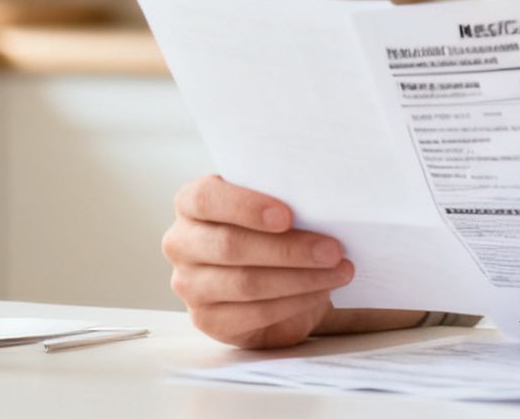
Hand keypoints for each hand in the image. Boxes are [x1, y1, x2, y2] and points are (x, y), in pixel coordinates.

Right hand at [162, 174, 355, 347]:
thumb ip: (280, 200)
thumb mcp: (269, 206)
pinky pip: (253, 314)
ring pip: (245, 283)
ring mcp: (189, 285)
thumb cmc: (268, 229)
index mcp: (190, 203)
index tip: (287, 215)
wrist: (267, 275)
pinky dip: (293, 303)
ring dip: (300, 278)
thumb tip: (320, 204)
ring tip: (338, 271)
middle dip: (288, 249)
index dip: (246, 207)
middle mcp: (181, 243)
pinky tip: (320, 292)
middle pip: (230, 246)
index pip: (205, 199)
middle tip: (333, 249)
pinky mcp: (208, 320)